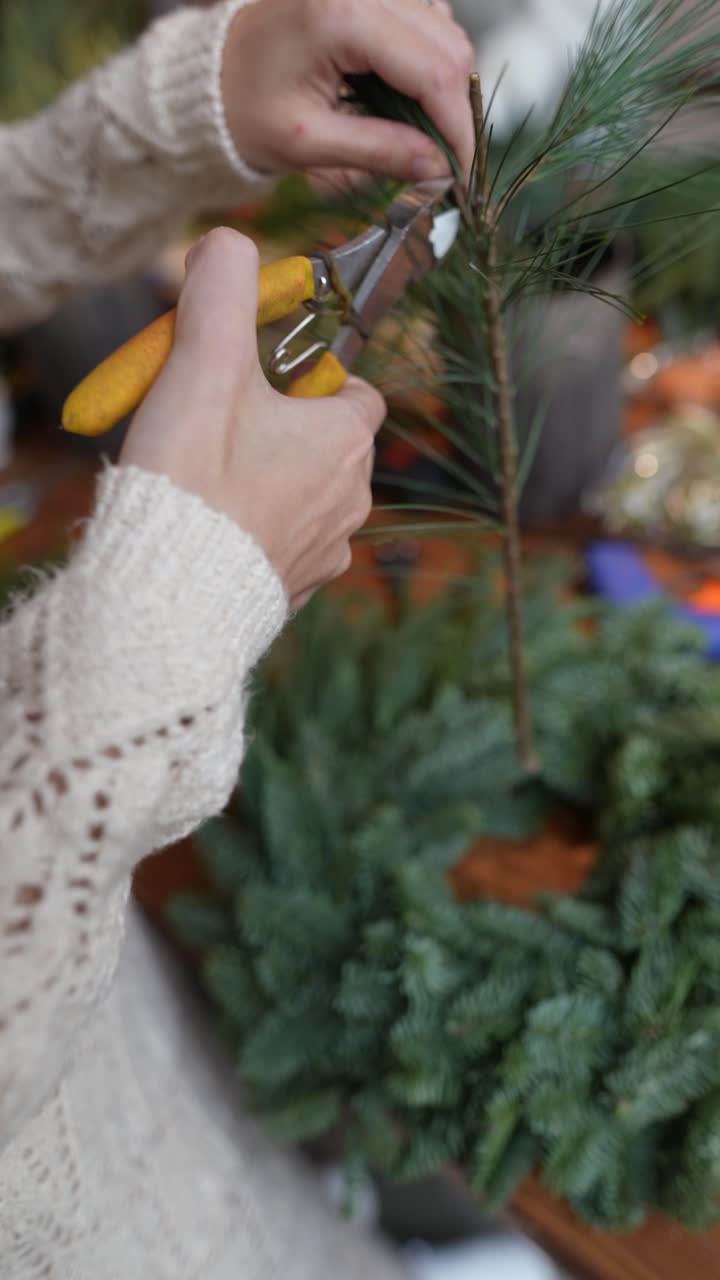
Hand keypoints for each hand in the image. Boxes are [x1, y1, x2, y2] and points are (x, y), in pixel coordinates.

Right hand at [121, 228, 383, 609]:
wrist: (173, 596)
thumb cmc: (194, 479)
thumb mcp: (205, 361)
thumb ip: (222, 288)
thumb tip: (231, 244)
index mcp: (345, 440)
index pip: (357, 390)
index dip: (313, 376)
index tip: (264, 378)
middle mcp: (352, 500)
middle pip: (329, 443)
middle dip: (282, 427)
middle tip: (220, 425)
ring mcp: (327, 553)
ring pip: (308, 497)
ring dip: (270, 482)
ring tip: (208, 480)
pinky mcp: (296, 592)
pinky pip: (285, 545)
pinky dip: (256, 531)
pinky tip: (211, 528)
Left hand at [221, 0, 474, 181]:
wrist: (211, 81)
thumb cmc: (245, 109)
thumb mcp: (310, 143)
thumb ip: (380, 153)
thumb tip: (441, 171)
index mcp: (341, 15)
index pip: (432, 72)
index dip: (456, 128)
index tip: (461, 175)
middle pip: (448, 47)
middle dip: (454, 111)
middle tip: (445, 163)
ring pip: (444, 32)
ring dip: (443, 87)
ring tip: (421, 133)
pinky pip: (426, 20)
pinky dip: (428, 62)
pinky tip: (407, 97)